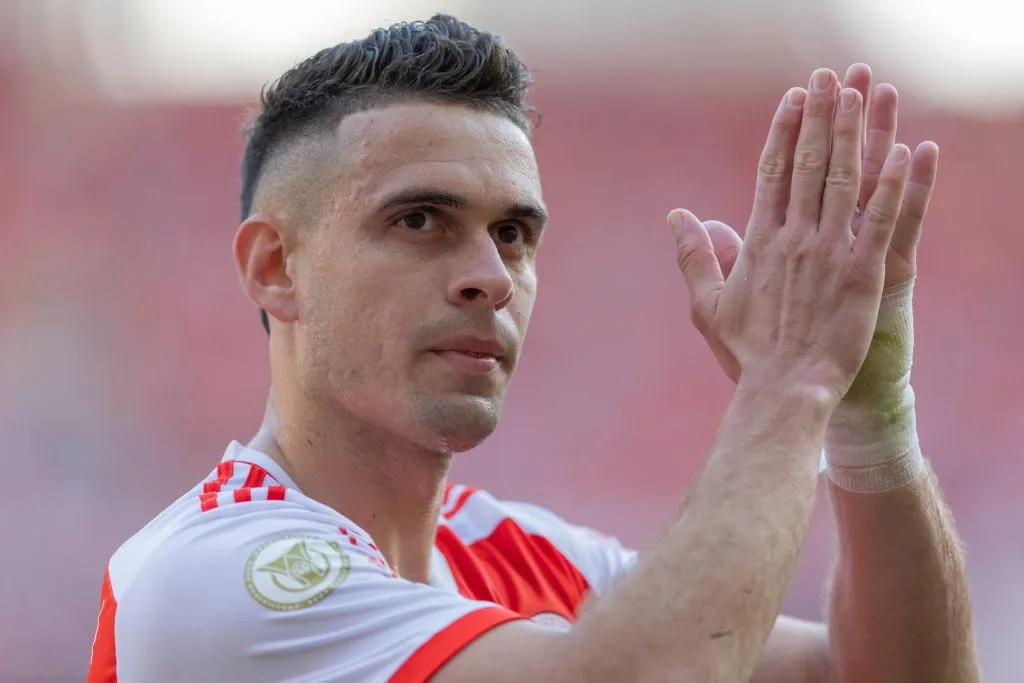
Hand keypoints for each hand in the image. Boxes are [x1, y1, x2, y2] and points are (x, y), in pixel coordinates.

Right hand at [670, 69, 911, 402]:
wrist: (785, 390)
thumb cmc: (748, 352)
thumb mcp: (709, 305)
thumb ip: (694, 257)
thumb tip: (677, 216)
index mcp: (760, 243)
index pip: (772, 173)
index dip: (785, 132)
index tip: (794, 99)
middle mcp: (794, 239)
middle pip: (808, 165)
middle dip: (820, 117)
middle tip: (829, 79)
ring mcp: (830, 254)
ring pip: (843, 182)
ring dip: (853, 135)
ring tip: (862, 95)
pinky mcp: (863, 274)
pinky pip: (880, 222)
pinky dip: (893, 186)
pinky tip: (904, 152)